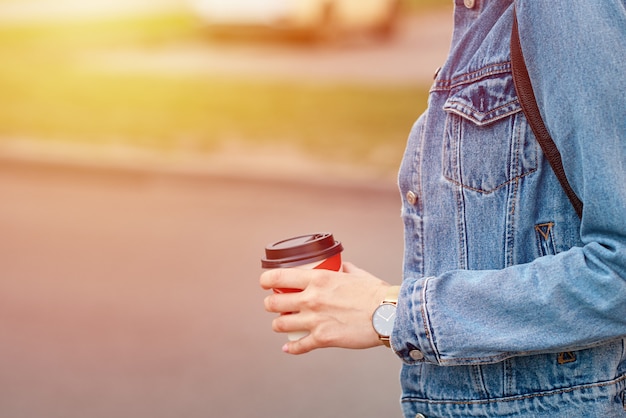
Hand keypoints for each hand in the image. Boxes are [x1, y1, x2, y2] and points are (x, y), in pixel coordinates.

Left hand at [260, 262, 390, 354]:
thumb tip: (339, 266)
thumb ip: (343, 269)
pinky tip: (288, 348)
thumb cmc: (376, 293)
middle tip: (274, 305)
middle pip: (273, 303)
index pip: (278, 277)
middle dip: (270, 305)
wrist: (389, 314)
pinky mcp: (323, 339)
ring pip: (280, 325)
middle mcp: (311, 298)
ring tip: (282, 324)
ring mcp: (315, 320)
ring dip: (278, 325)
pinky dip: (291, 348)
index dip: (266, 280)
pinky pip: (298, 346)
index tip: (265, 283)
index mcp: (318, 278)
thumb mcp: (356, 273)